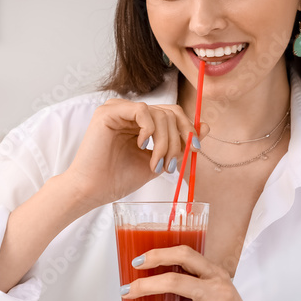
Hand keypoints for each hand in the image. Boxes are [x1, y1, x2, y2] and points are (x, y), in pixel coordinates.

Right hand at [62, 99, 208, 208]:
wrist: (94, 191)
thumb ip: (179, 144)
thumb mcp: (158, 161)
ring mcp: (119, 109)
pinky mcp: (109, 111)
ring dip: (164, 142)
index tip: (194, 150)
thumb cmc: (119, 179)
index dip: (188, 129)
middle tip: (173, 163)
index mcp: (141, 123)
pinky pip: (142, 111)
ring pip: (159, 113)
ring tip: (156, 164)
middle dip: (178, 139)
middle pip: (170, 112)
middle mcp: (130, 113)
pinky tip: (142, 147)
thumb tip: (206, 127)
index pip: (173, 115)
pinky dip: (149, 130)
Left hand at [120, 245, 275, 300]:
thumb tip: (151, 285)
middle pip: (173, 280)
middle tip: (125, 292)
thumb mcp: (219, 295)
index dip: (158, 254)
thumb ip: (195, 286)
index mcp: (217, 275)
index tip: (137, 262)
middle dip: (143, 286)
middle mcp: (218, 290)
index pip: (185, 254)